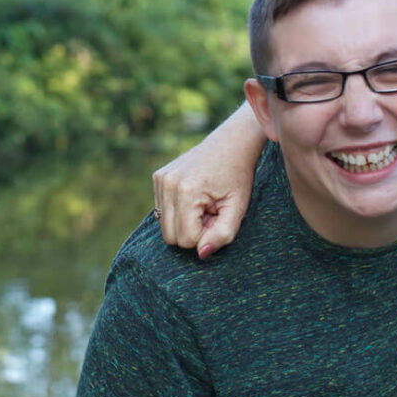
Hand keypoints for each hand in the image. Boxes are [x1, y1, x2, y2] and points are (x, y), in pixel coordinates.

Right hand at [151, 106, 262, 258]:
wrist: (231, 143)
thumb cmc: (238, 176)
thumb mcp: (238, 208)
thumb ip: (222, 235)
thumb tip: (201, 254)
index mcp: (187, 191)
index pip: (186, 239)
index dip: (205, 235)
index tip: (218, 217)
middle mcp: (167, 183)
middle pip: (170, 236)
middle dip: (192, 231)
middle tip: (211, 213)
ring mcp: (160, 178)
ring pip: (164, 225)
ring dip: (185, 221)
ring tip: (204, 204)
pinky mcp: (157, 177)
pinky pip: (162, 210)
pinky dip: (178, 210)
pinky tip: (194, 196)